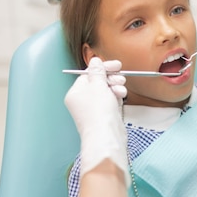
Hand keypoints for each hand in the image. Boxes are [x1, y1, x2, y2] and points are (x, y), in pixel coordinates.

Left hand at [64, 57, 128, 183]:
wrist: (106, 136)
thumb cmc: (98, 112)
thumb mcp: (98, 85)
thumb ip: (97, 71)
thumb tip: (94, 60)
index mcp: (75, 93)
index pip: (88, 74)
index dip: (103, 68)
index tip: (115, 65)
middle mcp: (82, 101)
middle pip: (98, 82)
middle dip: (111, 78)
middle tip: (120, 76)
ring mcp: (94, 109)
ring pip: (107, 91)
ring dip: (116, 87)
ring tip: (121, 89)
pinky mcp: (104, 116)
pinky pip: (111, 101)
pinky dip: (117, 97)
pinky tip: (121, 97)